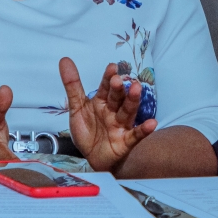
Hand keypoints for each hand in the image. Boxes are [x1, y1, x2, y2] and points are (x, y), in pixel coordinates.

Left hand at [60, 57, 155, 174]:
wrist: (93, 158)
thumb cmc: (88, 131)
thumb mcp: (77, 108)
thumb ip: (72, 85)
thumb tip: (64, 59)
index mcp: (102, 102)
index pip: (106, 88)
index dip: (108, 78)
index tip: (111, 67)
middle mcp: (113, 111)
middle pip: (117, 98)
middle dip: (118, 89)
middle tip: (117, 80)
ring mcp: (121, 126)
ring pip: (128, 112)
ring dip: (132, 101)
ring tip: (136, 89)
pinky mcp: (126, 142)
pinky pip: (136, 135)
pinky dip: (144, 130)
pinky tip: (152, 123)